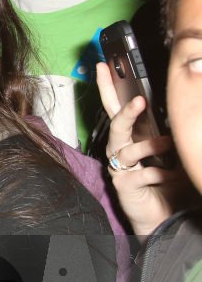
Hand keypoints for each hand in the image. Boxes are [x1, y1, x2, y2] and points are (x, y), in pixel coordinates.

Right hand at [97, 62, 184, 234]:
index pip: (116, 107)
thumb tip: (177, 111)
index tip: (105, 66)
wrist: (164, 216)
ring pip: (127, 149)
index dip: (109, 86)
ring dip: (150, 146)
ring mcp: (120, 168)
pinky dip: (159, 173)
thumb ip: (169, 132)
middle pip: (115, 126)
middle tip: (139, 101)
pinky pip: (141, 174)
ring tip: (169, 145)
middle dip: (124, 112)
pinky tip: (169, 176)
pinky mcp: (124, 185)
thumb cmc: (167, 181)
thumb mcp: (172, 151)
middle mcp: (121, 150)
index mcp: (131, 137)